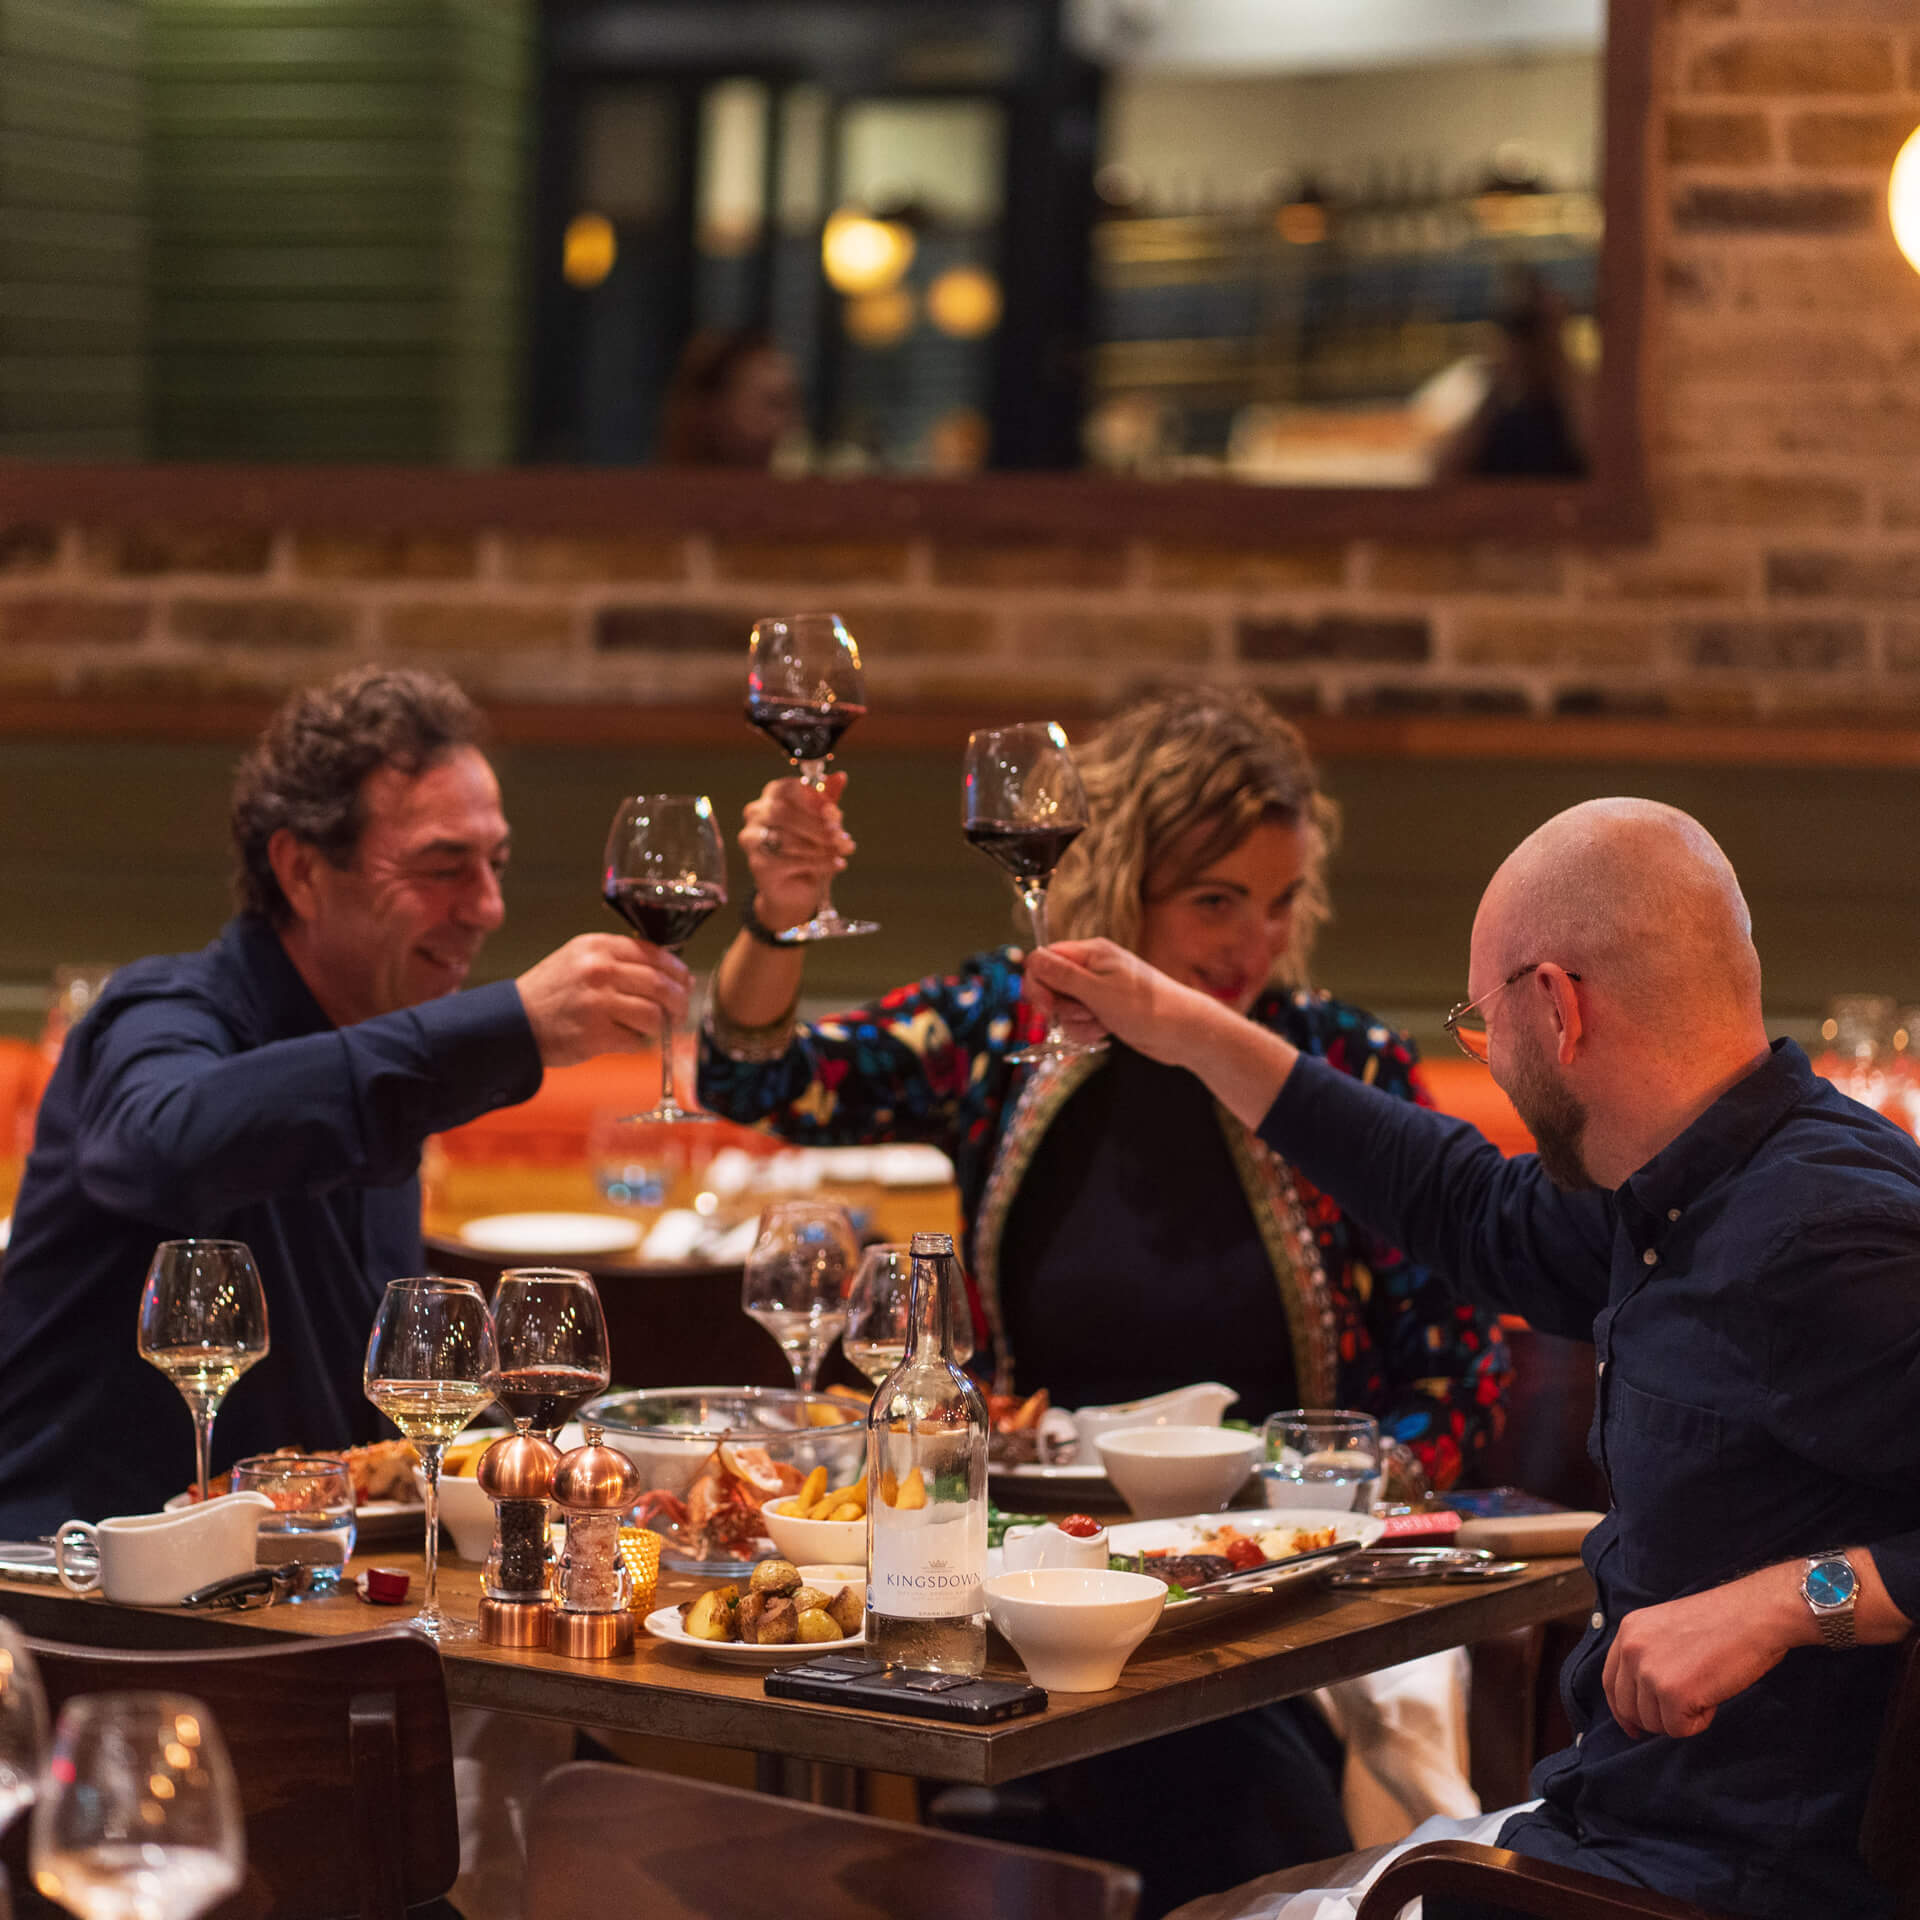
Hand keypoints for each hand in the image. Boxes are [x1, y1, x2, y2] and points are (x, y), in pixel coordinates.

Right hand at [515, 933, 691, 1068]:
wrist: (512, 1022)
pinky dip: (636, 1043)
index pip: (656, 954)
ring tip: (650, 1029)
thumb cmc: (551, 992)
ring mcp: (598, 1003)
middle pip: (662, 985)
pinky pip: (636, 1041)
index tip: (684, 983)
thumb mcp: (580, 959)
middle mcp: (600, 970)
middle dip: (678, 1002)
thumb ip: (619, 959)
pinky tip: (624, 1039)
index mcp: (598, 946)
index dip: (677, 971)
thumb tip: (670, 973)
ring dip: (659, 1026)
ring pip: (654, 1015)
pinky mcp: (595, 1034)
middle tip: (678, 1012)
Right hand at [741, 773, 852, 931]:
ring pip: (787, 839)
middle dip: (818, 826)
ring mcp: (752, 839)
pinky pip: (790, 862)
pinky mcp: (758, 865)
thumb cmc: (811, 849)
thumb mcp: (825, 824)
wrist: (797, 889)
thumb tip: (841, 777)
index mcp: (773, 796)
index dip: (813, 799)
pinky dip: (819, 863)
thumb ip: (829, 803)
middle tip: (842, 837)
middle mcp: (756, 813)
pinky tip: (836, 865)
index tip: (833, 811)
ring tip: (842, 852)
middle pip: (784, 813)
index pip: (788, 788)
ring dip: (820, 846)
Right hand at [1023, 939, 1211, 1062]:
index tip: (1047, 1008)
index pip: (1043, 958)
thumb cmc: (1146, 1008)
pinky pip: (1078, 1020)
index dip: (1038, 983)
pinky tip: (1104, 1033)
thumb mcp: (1098, 991)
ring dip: (1075, 1022)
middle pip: (1049, 984)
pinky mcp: (1104, 1009)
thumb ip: (1062, 975)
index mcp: (1091, 952)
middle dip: (1058, 1006)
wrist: (1182, 1033)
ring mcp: (1098, 989)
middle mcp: (1092, 967)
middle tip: (1079, 1015)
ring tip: (1100, 1025)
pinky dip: (1086, 1030)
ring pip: (1063, 1006)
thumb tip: (1031, 958)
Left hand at [1602, 1566, 1804, 1739]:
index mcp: (1629, 1631)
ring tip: (1704, 1690)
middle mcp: (1630, 1649)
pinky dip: (1699, 1722)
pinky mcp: (1672, 1694)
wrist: (1754, 1616)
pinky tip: (1712, 1697)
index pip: (1610, 1682)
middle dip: (1655, 1718)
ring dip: (1680, 1718)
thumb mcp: (1667, 1629)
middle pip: (1628, 1707)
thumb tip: (1642, 1698)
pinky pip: (1678, 1729)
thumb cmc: (1723, 1623)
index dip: (1622, 1709)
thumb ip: (1648, 1656)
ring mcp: (1649, 1671)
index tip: (1634, 1727)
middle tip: (1683, 1711)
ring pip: (1653, 1723)